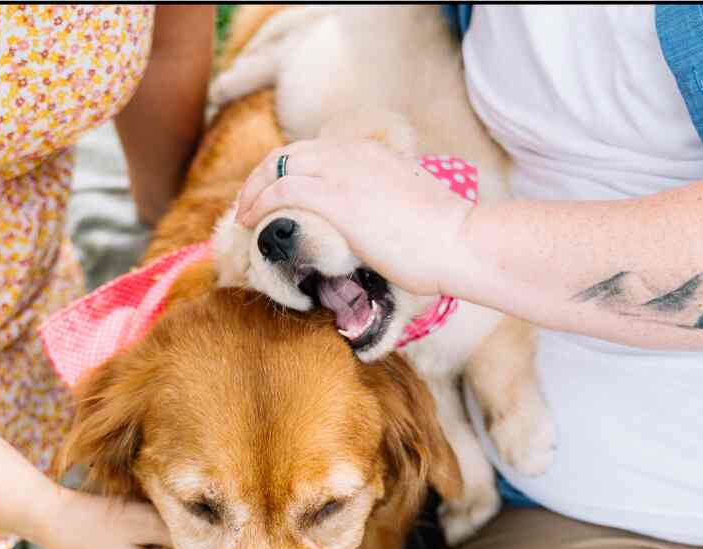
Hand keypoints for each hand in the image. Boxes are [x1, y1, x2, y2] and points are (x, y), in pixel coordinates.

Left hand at [234, 139, 477, 297]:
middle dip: (260, 178)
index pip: (314, 151)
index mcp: (372, 152)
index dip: (286, 171)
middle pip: (288, 153)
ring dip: (253, 191)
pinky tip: (248, 222)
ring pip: (277, 166)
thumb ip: (382, 209)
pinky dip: (258, 203)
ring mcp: (342, 171)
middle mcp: (353, 152)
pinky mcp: (335, 196)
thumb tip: (373, 236)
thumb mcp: (408, 210)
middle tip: (248, 207)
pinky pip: (281, 189)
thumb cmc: (445, 241)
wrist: (460, 242)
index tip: (273, 197)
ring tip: (242, 217)